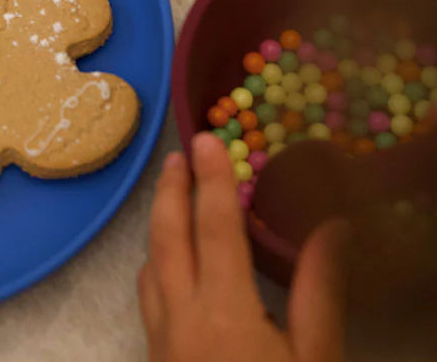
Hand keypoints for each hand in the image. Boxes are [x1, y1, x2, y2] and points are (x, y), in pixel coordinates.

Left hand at [139, 132, 345, 361]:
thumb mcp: (317, 359)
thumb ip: (318, 292)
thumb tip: (333, 226)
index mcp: (225, 312)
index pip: (215, 229)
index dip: (212, 180)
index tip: (207, 139)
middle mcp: (181, 316)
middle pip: (166, 237)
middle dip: (170, 190)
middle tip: (178, 155)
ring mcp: (160, 337)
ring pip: (149, 265)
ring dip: (159, 224)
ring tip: (173, 195)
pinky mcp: (153, 355)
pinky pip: (147, 296)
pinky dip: (156, 265)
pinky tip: (170, 263)